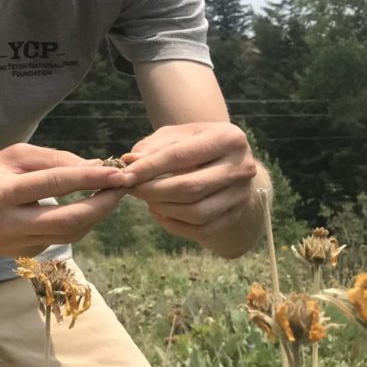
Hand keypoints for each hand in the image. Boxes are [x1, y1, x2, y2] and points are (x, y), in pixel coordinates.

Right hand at [0, 143, 130, 257]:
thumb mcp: (12, 157)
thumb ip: (53, 159)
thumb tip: (95, 167)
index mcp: (0, 193)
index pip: (55, 184)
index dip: (91, 178)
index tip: (118, 172)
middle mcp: (7, 223)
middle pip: (68, 219)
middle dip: (102, 204)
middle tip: (123, 188)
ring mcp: (15, 244)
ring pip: (70, 234)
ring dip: (96, 216)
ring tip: (111, 196)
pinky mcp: (23, 254)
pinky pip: (61, 239)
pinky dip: (79, 224)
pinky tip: (86, 209)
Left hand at [122, 122, 263, 251]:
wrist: (222, 160)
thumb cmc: (191, 145)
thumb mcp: (173, 136)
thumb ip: (150, 148)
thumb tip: (129, 162)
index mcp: (228, 138)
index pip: (180, 156)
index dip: (149, 168)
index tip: (125, 176)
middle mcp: (242, 166)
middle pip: (189, 188)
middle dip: (153, 191)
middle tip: (132, 189)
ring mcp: (242, 194)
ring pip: (196, 213)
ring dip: (164, 209)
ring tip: (147, 199)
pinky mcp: (237, 215)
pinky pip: (202, 229)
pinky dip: (175, 224)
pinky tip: (160, 212)